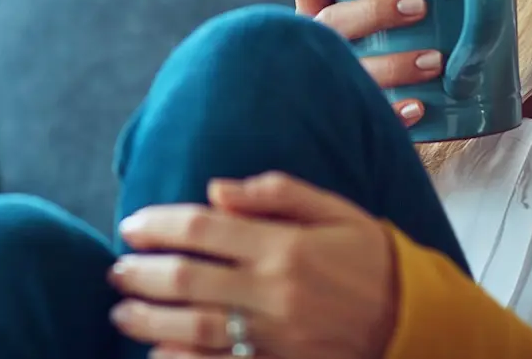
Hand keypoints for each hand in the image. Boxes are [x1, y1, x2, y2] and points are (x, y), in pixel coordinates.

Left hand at [107, 172, 398, 358]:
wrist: (414, 321)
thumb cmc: (368, 257)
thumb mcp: (333, 209)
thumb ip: (274, 193)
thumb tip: (213, 189)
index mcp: (284, 245)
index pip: (203, 230)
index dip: (158, 226)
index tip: (131, 226)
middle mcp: (274, 291)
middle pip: (188, 281)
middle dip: (142, 275)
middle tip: (117, 270)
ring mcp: (275, 336)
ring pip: (194, 329)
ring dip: (148, 320)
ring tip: (121, 312)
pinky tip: (155, 352)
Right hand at [292, 0, 443, 126]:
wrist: (392, 118)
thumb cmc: (404, 43)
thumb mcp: (399, 10)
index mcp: (320, 13)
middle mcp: (319, 46)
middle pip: (330, 23)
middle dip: (374, 11)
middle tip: (419, 5)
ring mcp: (331, 84)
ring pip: (351, 70)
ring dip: (393, 63)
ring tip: (437, 59)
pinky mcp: (353, 118)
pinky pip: (367, 117)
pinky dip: (394, 111)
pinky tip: (421, 105)